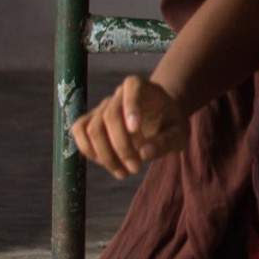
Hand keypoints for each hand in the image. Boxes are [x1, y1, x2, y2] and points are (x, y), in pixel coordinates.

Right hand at [69, 75, 190, 179]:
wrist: (159, 120)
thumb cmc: (170, 124)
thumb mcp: (179, 133)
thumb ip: (166, 141)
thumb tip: (144, 153)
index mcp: (142, 87)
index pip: (132, 86)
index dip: (130, 106)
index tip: (135, 129)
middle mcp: (118, 94)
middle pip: (109, 116)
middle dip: (120, 147)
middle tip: (135, 168)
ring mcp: (102, 107)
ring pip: (92, 128)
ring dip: (105, 155)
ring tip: (124, 172)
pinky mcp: (91, 120)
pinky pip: (79, 132)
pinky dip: (89, 150)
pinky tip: (108, 163)